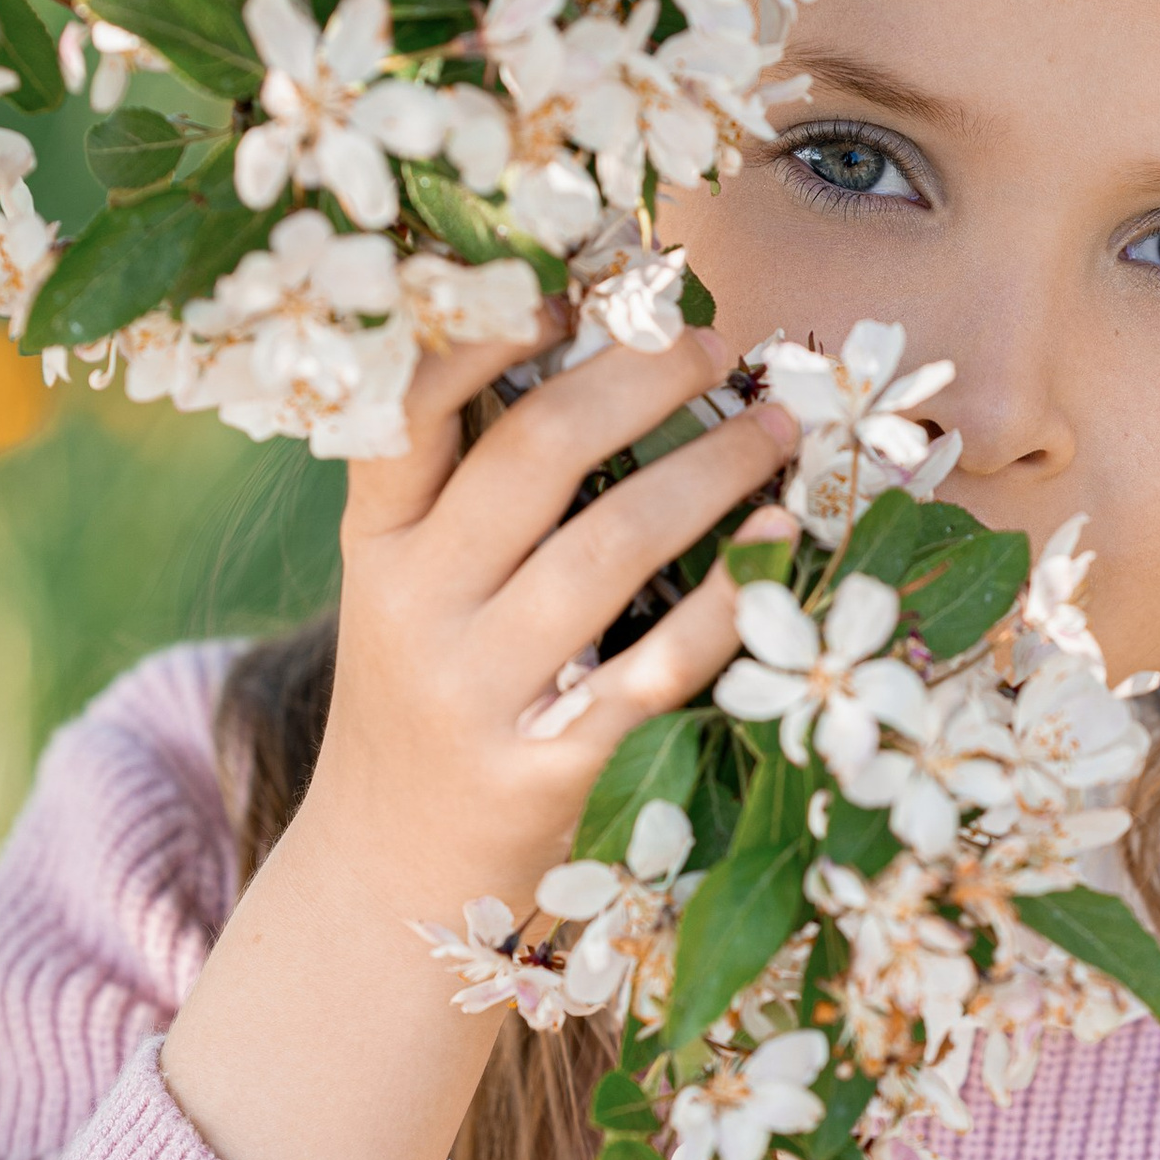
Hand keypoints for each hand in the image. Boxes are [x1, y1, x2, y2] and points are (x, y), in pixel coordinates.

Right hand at [300, 315, 797, 922]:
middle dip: (642, 380)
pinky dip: (730, 600)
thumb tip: (603, 356)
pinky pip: (657, 667)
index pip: (411, 407)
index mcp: (377, 541)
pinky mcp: (546, 769)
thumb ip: (468, 493)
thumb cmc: (426, 699)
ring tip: (776, 435)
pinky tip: (782, 548)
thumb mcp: (408, 589)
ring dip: (709, 474)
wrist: (388, 873)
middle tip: (719, 346)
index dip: (488, 332)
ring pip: (610, 548)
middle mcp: (414, 605)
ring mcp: (478, 691)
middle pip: (536, 454)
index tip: (570, 287)